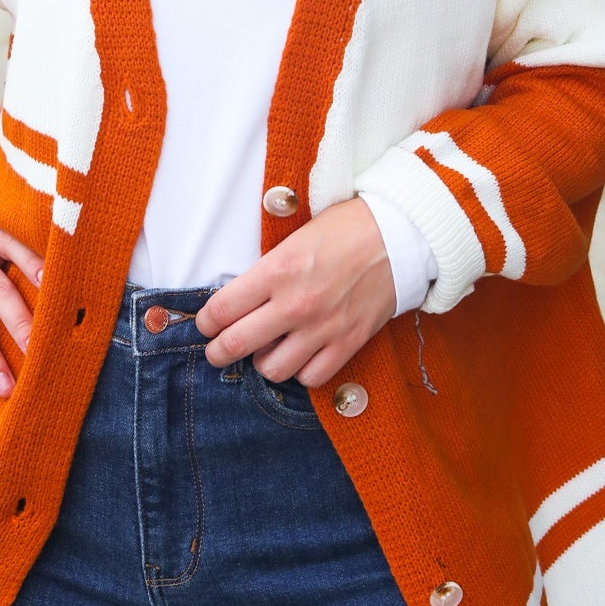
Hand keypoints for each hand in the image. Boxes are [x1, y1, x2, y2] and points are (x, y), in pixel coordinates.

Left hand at [195, 198, 395, 388]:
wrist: (399, 235)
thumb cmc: (345, 228)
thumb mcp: (294, 237)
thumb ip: (266, 270)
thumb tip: (241, 299)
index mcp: (278, 270)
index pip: (222, 309)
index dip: (205, 322)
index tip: (206, 324)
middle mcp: (296, 303)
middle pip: (236, 345)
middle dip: (217, 351)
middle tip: (216, 350)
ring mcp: (323, 327)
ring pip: (272, 369)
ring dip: (262, 362)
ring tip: (265, 350)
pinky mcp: (348, 343)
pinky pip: (311, 377)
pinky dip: (300, 371)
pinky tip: (300, 356)